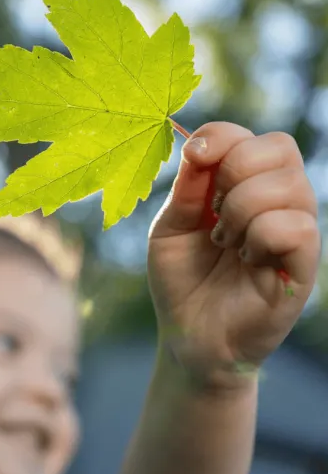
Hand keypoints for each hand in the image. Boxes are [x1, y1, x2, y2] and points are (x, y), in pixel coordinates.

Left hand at [148, 122, 320, 388]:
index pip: (250, 137)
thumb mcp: (169, 228)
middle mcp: (278, 202)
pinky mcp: (304, 266)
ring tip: (225, 243)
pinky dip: (259, 238)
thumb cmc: (181, 279)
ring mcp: (295, 232)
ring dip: (241, 211)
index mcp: (244, 187)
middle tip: (213, 216)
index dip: (221, 137)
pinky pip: (296, 227)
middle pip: (279, 147)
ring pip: (287, 185)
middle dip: (233, 173)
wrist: (187, 336)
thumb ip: (187, 188)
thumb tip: (198, 143)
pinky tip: (247, 260)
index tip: (194, 158)